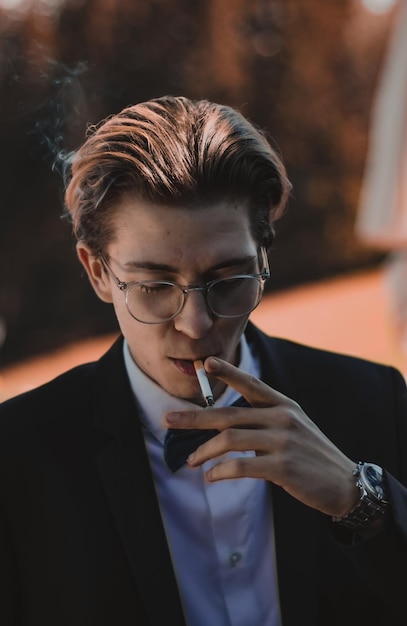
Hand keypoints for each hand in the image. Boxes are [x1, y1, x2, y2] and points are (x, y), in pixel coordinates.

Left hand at [164, 356, 359, 517]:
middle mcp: (282, 417)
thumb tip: (226, 424)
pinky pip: (241, 467)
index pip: (251, 384)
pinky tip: (211, 476)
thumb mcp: (294, 426)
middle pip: (228, 414)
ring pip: (230, 440)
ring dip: (204, 451)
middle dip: (194, 418)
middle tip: (168, 419)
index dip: (227, 372)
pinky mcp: (282, 467)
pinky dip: (220, 471)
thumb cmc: (311, 454)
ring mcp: (282, 442)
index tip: (206, 363)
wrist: (344, 483)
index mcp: (283, 404)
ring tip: (191, 461)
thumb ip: (265, 418)